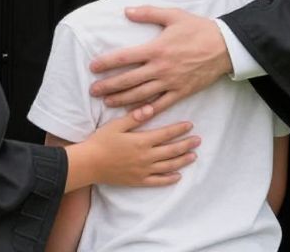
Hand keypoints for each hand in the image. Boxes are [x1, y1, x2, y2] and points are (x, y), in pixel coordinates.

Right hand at [66, 107, 199, 189]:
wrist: (90, 163)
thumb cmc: (101, 141)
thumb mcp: (116, 125)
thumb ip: (134, 117)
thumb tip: (151, 108)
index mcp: (141, 141)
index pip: (165, 134)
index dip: (179, 129)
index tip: (190, 125)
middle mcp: (146, 157)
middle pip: (171, 150)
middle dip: (186, 144)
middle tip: (198, 140)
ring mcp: (144, 170)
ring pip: (168, 166)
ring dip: (182, 160)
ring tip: (193, 156)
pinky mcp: (139, 181)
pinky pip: (158, 181)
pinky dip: (170, 179)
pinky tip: (178, 176)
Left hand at [89, 8, 231, 113]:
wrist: (224, 47)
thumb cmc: (197, 29)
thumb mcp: (172, 15)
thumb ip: (148, 13)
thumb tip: (126, 11)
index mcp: (156, 48)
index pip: (125, 57)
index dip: (107, 63)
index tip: (93, 67)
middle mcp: (160, 68)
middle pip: (129, 80)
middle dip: (109, 86)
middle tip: (93, 90)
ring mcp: (171, 82)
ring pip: (142, 95)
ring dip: (122, 99)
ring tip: (107, 103)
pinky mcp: (181, 92)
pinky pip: (162, 105)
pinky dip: (148, 111)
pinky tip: (135, 115)